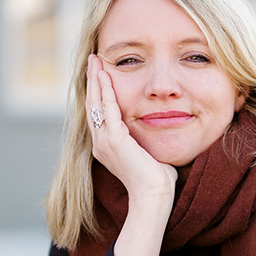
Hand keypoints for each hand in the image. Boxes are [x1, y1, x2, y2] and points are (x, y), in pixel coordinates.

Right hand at [86, 54, 176, 200]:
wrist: (153, 196)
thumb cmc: (157, 180)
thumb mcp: (150, 154)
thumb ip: (149, 141)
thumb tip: (162, 131)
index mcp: (107, 146)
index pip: (99, 112)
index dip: (99, 92)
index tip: (100, 73)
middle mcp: (101, 143)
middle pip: (92, 104)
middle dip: (93, 80)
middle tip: (93, 59)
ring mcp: (105, 142)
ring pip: (96, 103)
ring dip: (96, 80)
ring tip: (95, 61)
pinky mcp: (114, 140)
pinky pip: (108, 109)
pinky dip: (106, 91)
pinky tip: (106, 76)